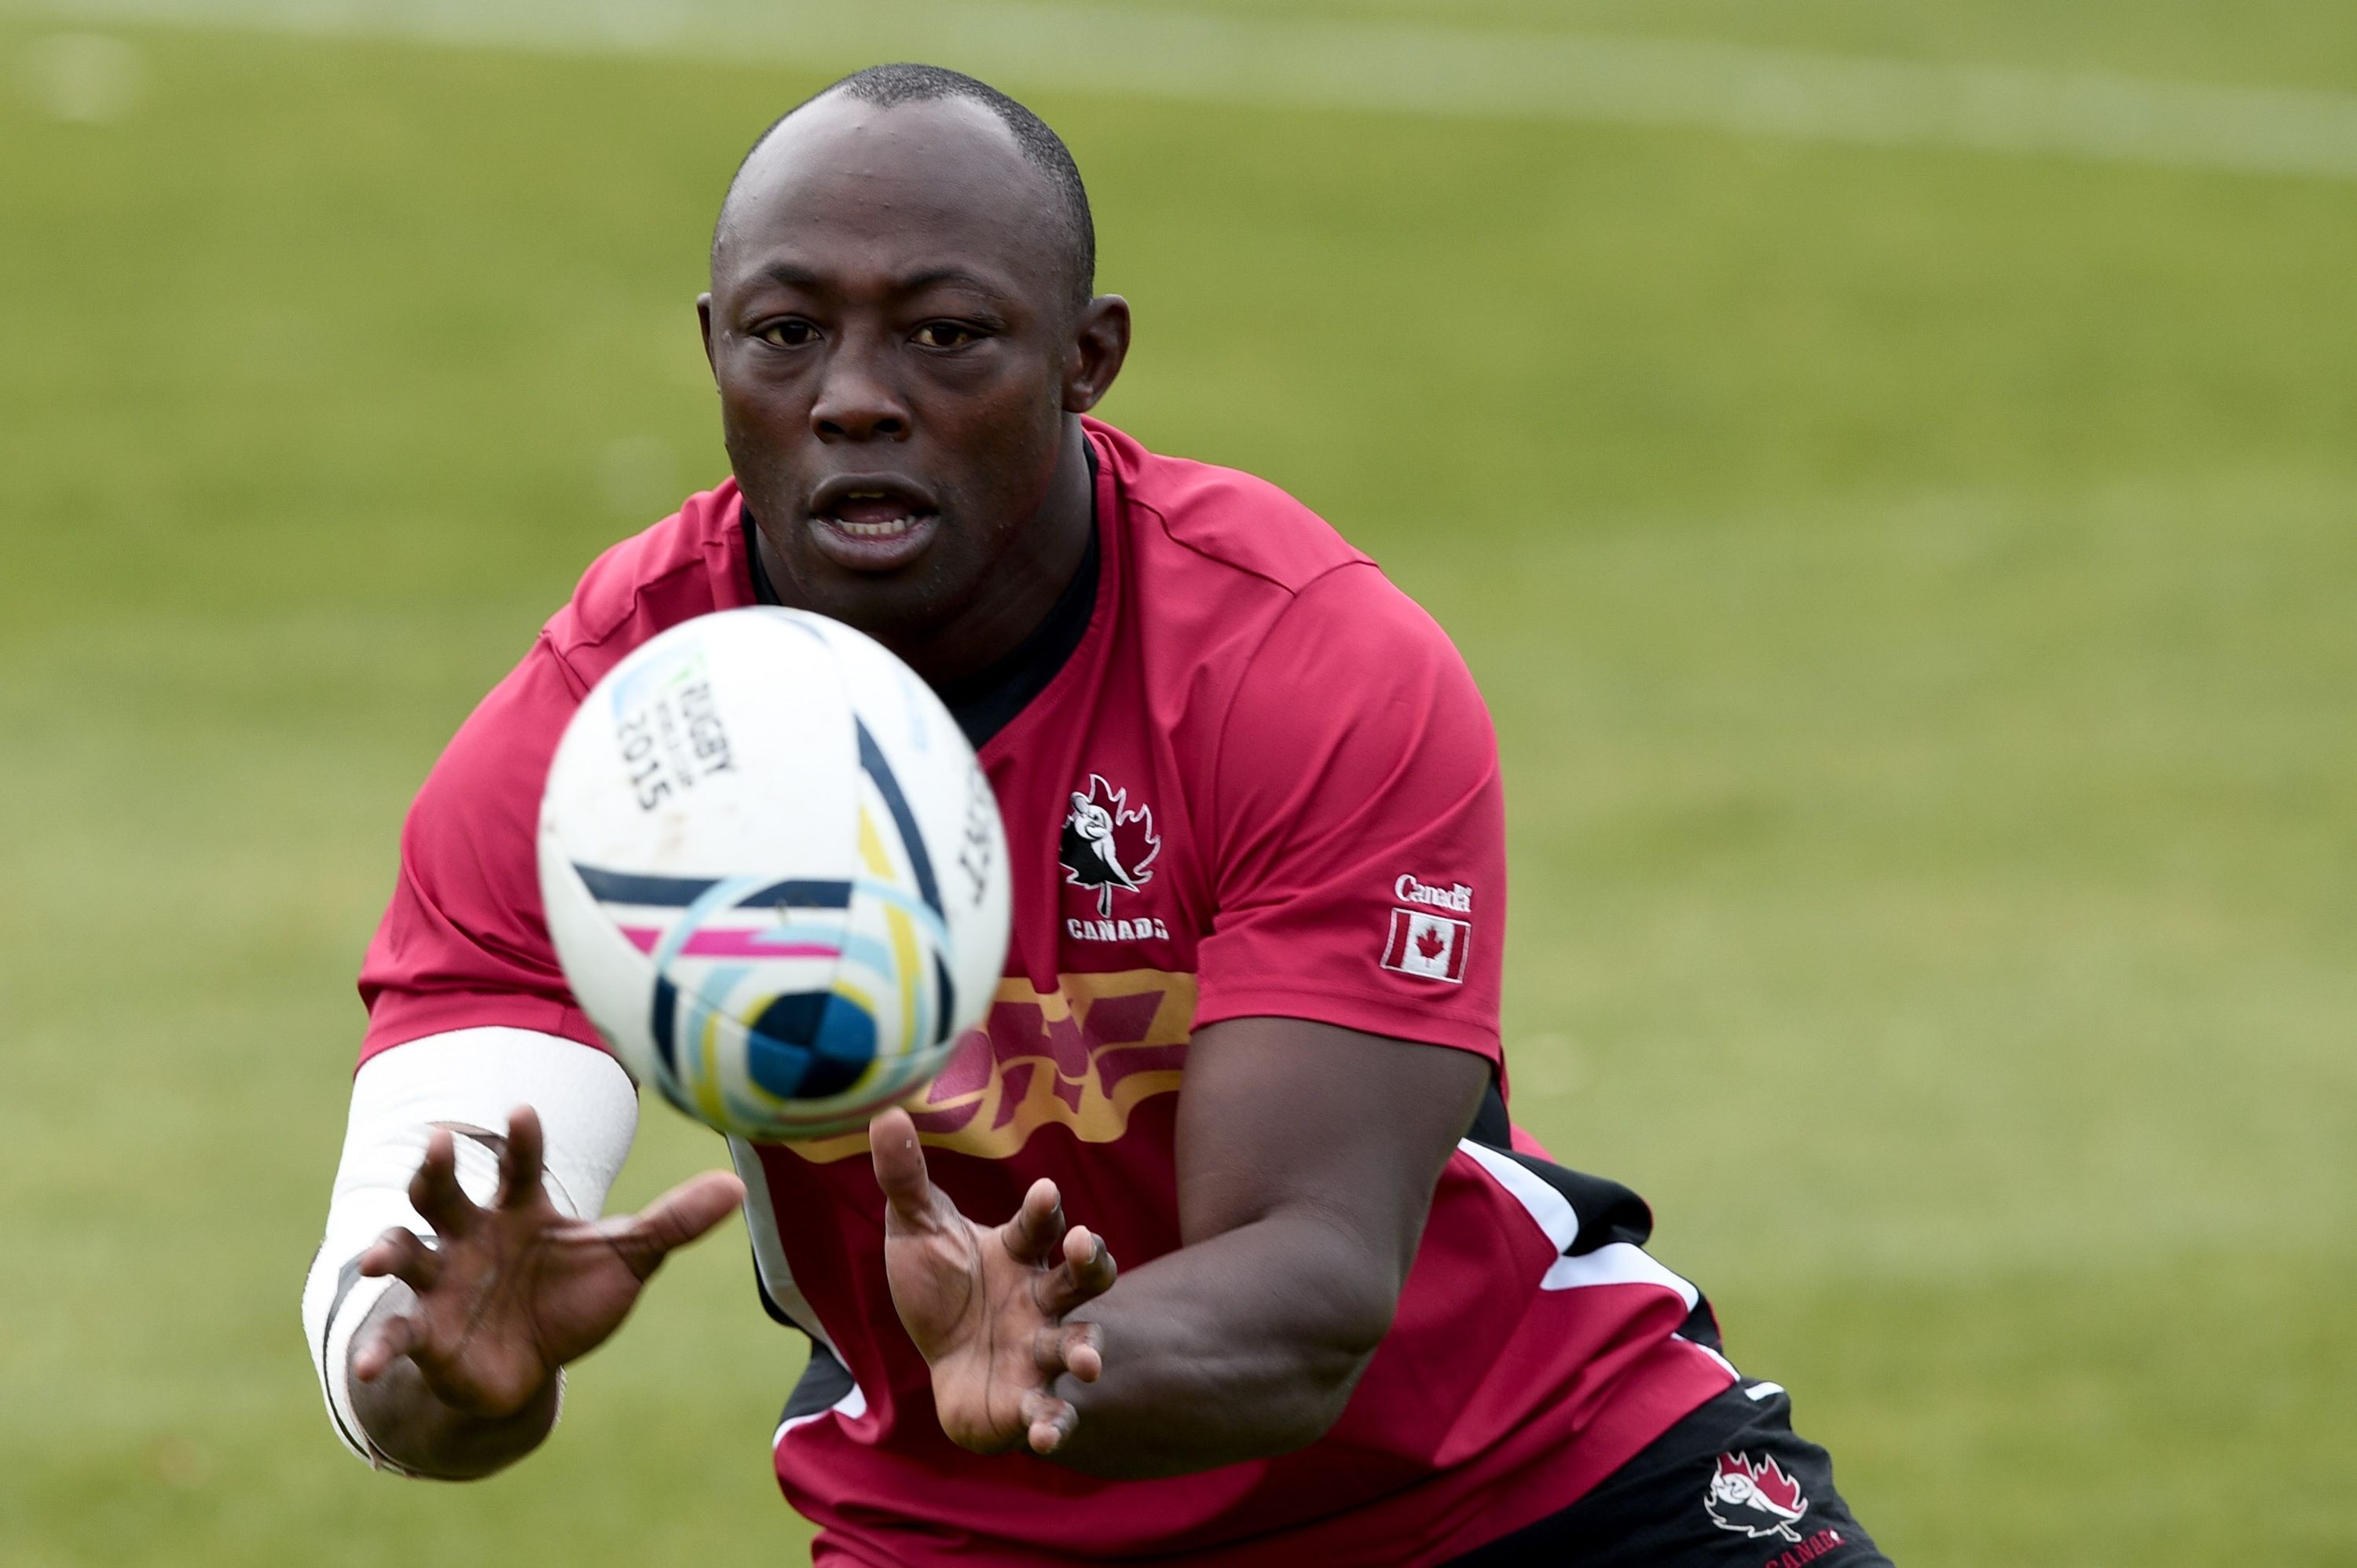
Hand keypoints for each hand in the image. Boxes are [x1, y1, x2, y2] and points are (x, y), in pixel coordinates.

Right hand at [352, 1105, 743, 1417]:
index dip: (521, 1137)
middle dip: (436, 1166)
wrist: (531, 1367)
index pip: (519, 1163)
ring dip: (387, 1250)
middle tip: (437, 1140)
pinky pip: (394, 1334)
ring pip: (404, 1251)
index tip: (523, 1108)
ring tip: (377, 1258)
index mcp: (519, 1209)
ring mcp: (441, 1281)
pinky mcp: (424, 1333)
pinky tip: (365, 1366)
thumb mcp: (628, 1259)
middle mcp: (470, 1234)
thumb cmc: (571, 1297)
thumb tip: (736, 1184)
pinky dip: (376, 1348)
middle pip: (443, 1191)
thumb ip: (672, 1223)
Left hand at [871, 1107, 1117, 1454]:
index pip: (1039, 1225)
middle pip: (1080, 1278)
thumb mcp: (917, 1228)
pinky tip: (1044, 1435)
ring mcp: (1040, 1351)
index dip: (1044, 1208)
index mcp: (1019, 1252)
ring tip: (1087, 1361)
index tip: (1043, 1189)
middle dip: (1091, 1264)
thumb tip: (884, 1111)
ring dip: (1086, 1351)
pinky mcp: (1029, 1401)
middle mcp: (1042, 1299)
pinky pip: (1051, 1413)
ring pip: (1077, 1345)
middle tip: (1089, 1249)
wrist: (942, 1358)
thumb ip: (905, 1177)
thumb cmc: (939, 1284)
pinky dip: (1054, 1425)